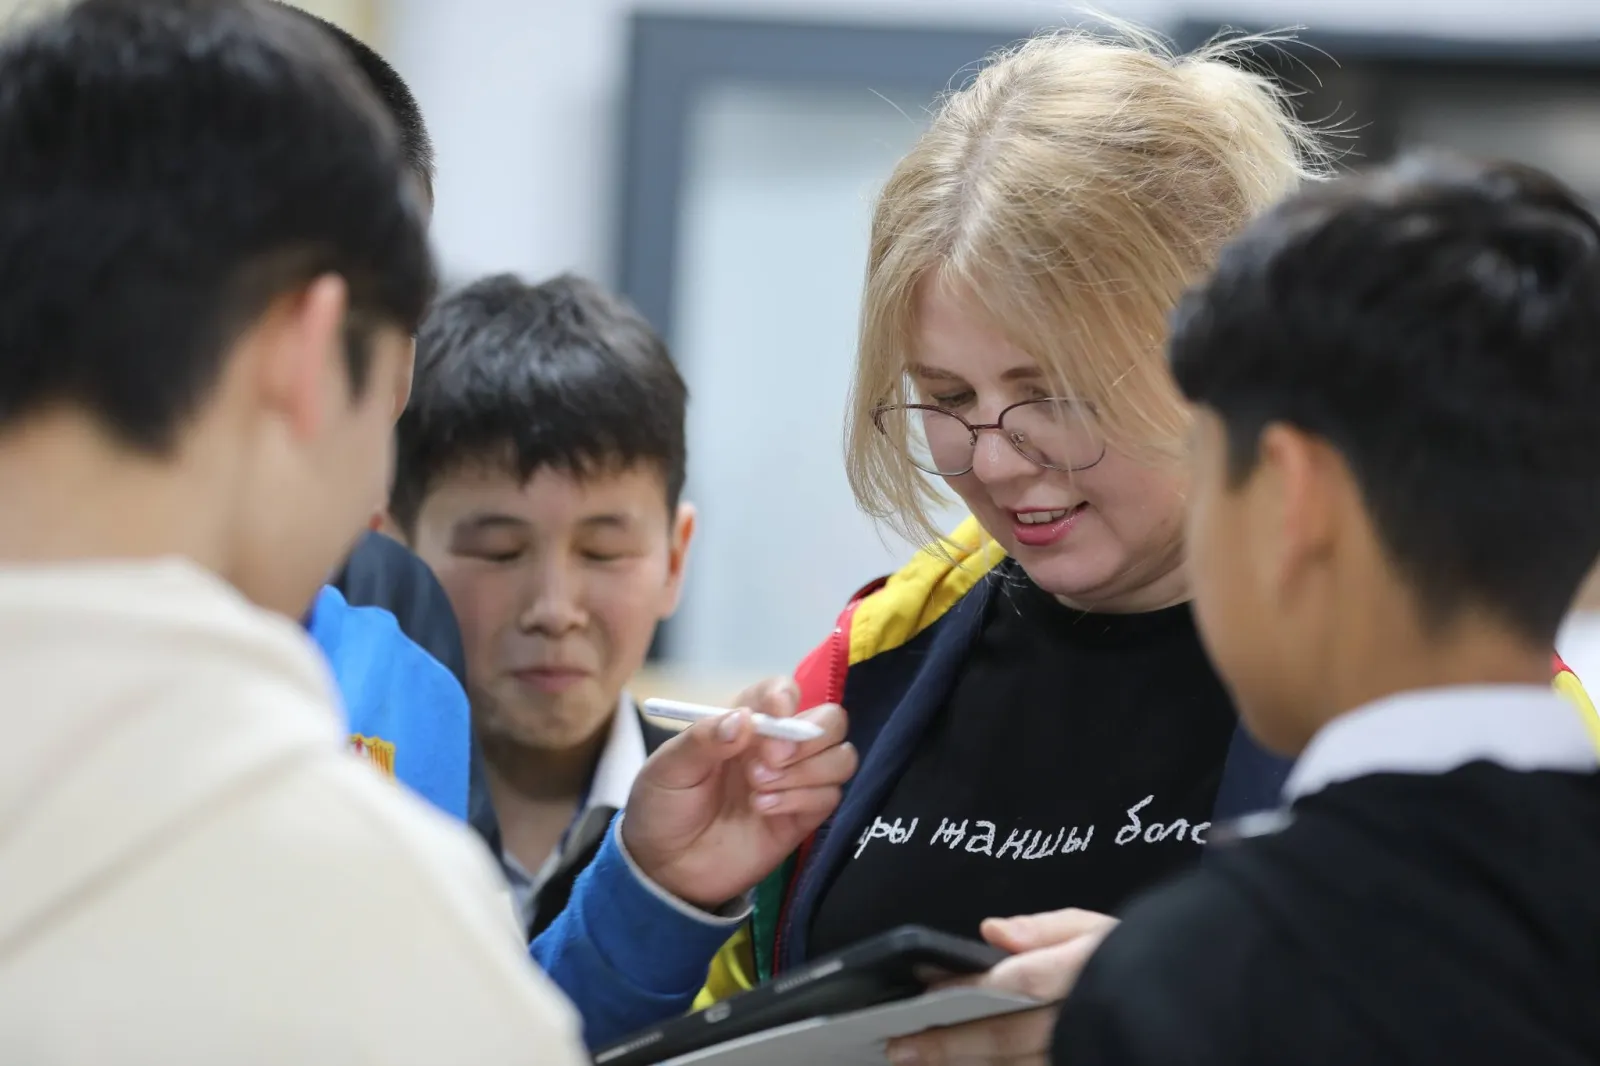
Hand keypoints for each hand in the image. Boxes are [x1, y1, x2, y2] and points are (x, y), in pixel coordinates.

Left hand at [621, 676, 856, 908]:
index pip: (784, 691)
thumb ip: (703, 740)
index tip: (774, 716)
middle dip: (808, 737)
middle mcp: (777, 747)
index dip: (786, 697)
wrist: (664, 869)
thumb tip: (744, 721)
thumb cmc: (663, 807)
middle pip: (830, 720)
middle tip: (771, 760)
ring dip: (805, 771)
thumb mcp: (667, 768)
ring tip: (758, 791)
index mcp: (744, 723)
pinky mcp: (803, 818)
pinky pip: (830, 797)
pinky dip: (801, 799)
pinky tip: (764, 810)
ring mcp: (794, 782)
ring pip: (841, 758)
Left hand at [885, 909, 1118, 1064]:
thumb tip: (991, 931)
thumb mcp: (1100, 928)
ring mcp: (1087, 1052)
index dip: (972, 989)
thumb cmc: (1136, 961)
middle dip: (952, 1042)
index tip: (928, 993)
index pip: (1022, 982)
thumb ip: (1046, 930)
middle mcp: (1086, 1019)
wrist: (1184, 1003)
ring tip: (923, 1062)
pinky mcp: (1087, 1063)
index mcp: (1088, 970)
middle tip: (901, 1046)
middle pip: (1010, 1036)